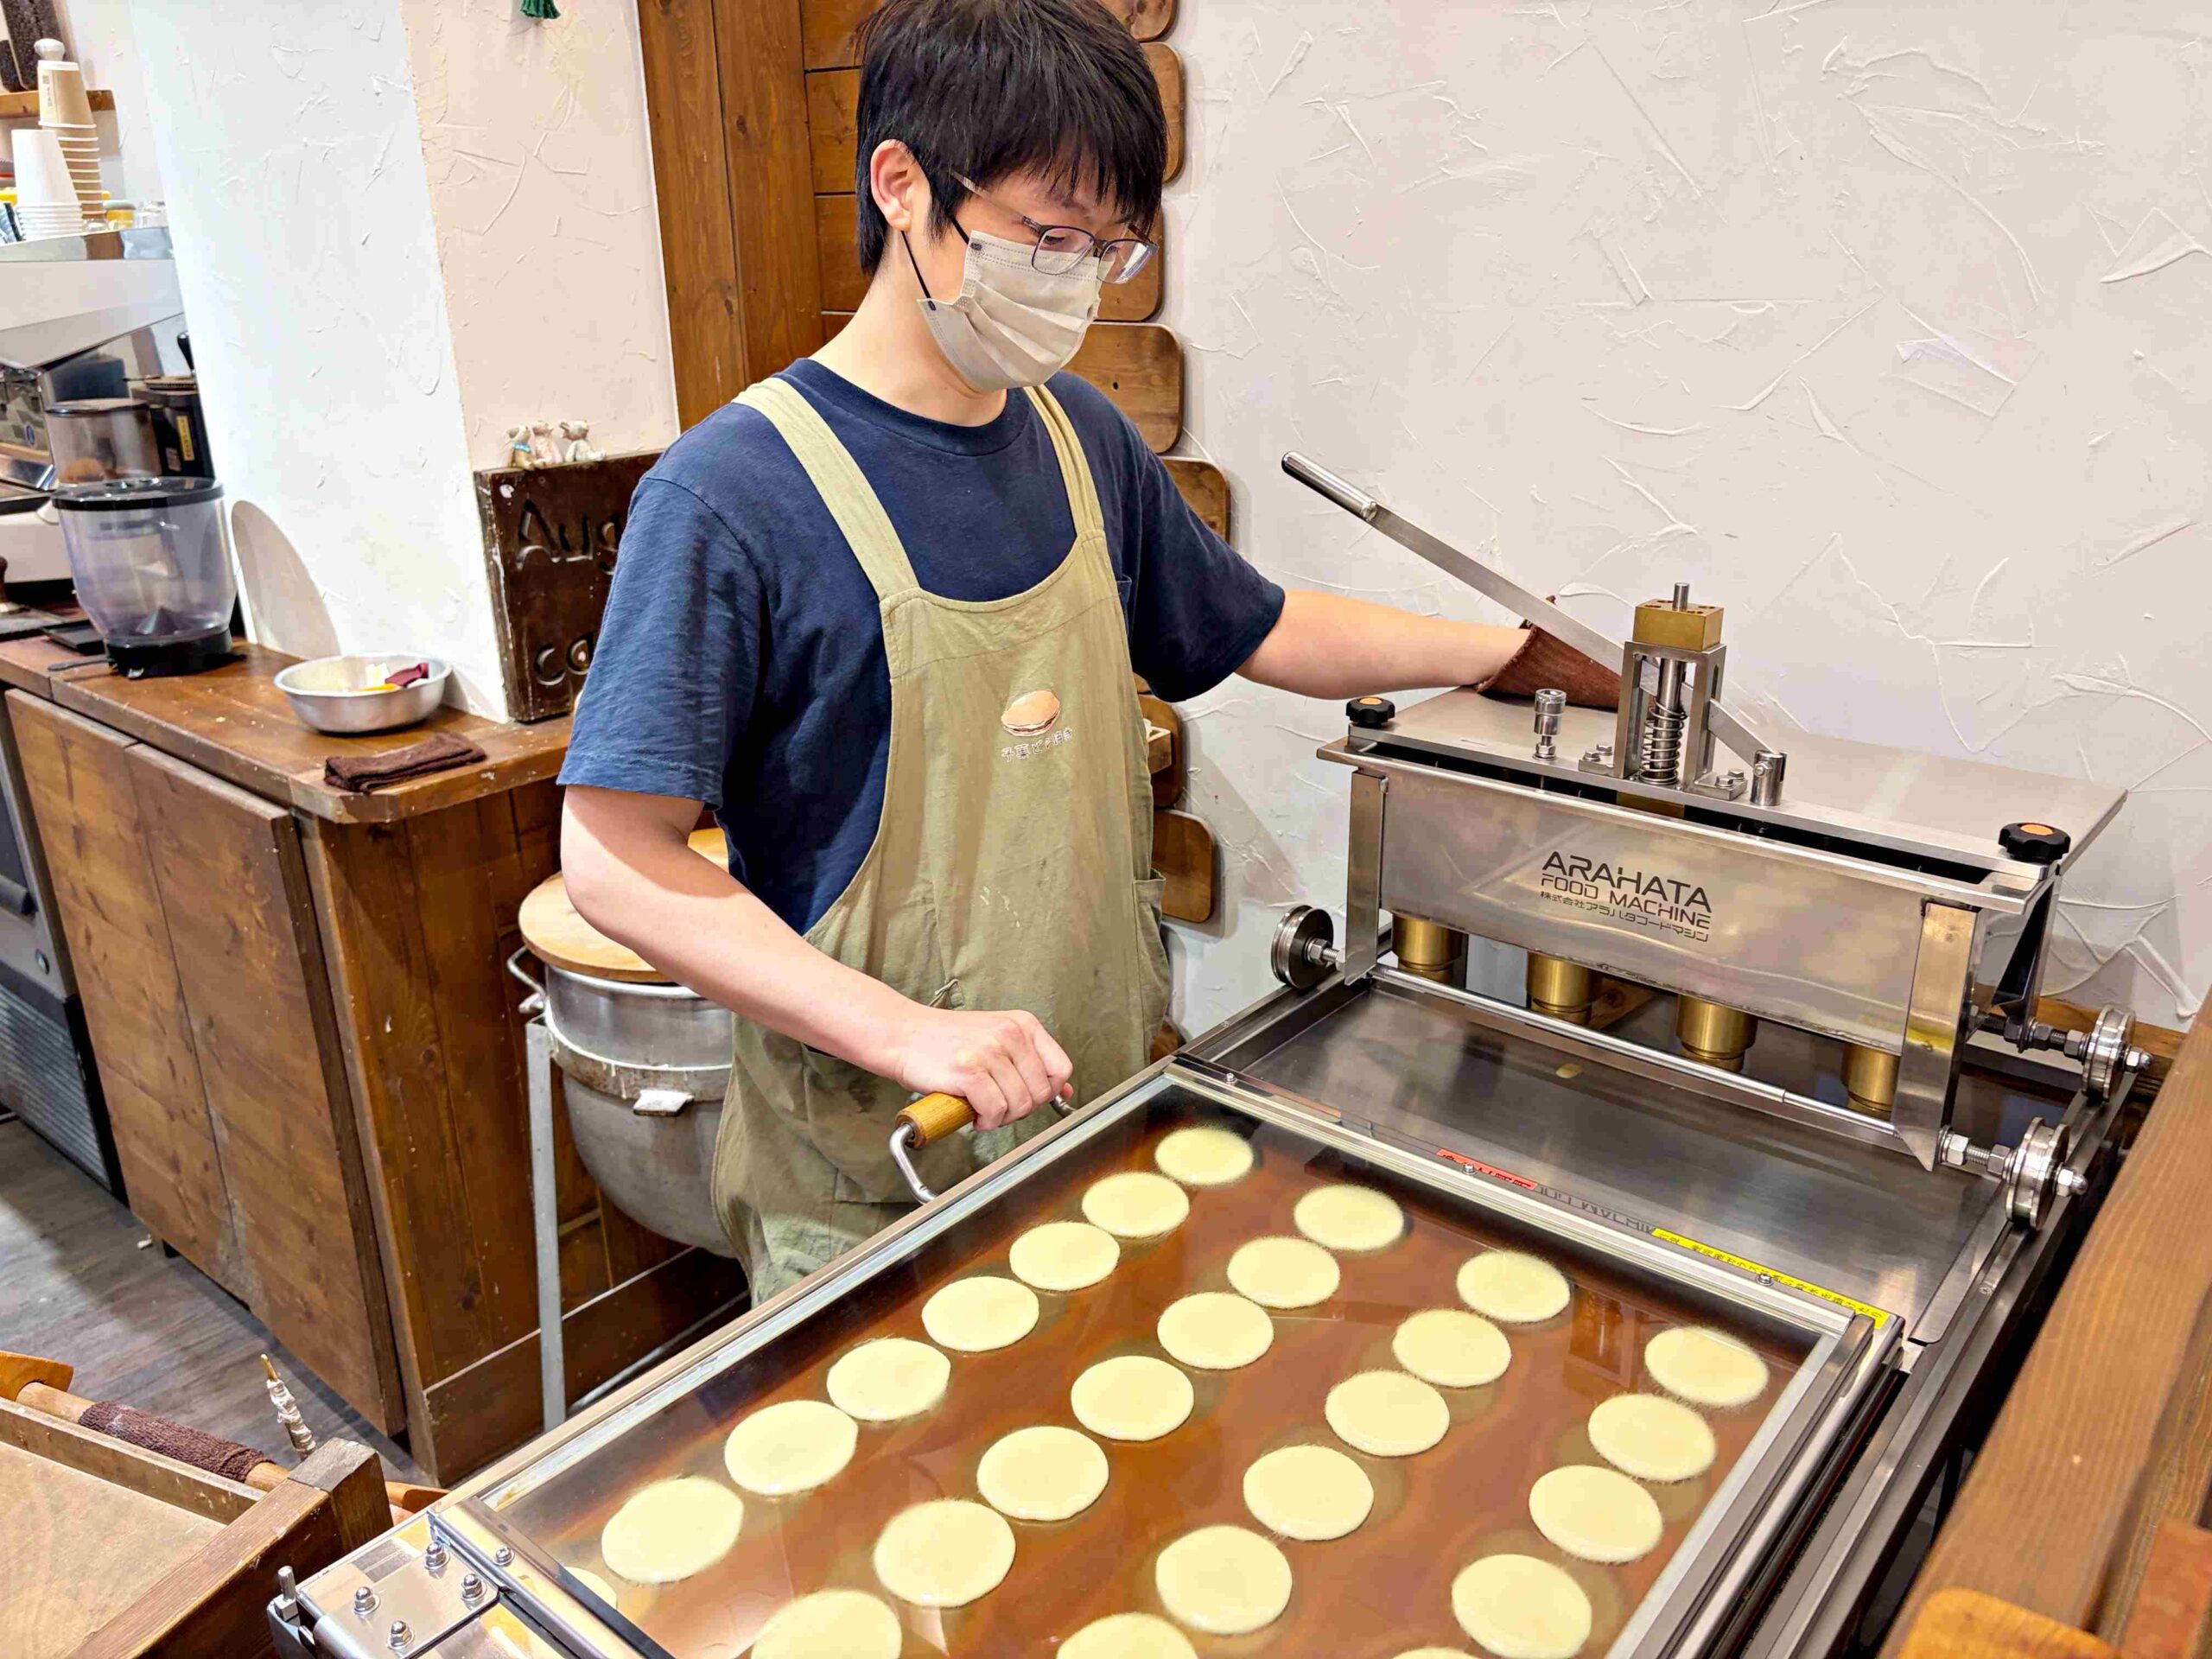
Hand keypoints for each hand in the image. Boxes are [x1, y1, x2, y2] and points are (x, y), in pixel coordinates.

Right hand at [881, 1005, 1072, 1130]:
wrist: (902, 1035)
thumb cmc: (946, 1041)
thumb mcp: (997, 1040)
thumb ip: (1031, 1063)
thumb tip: (1065, 1092)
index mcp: (1023, 1024)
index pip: (1061, 1069)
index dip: (1047, 1092)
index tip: (1026, 1097)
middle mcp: (1010, 1034)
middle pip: (1040, 1092)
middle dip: (1020, 1109)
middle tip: (998, 1106)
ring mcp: (989, 1051)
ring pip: (1019, 1105)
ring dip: (1001, 1117)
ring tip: (982, 1108)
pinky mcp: (968, 1071)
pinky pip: (995, 1111)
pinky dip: (985, 1121)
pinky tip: (972, 1113)